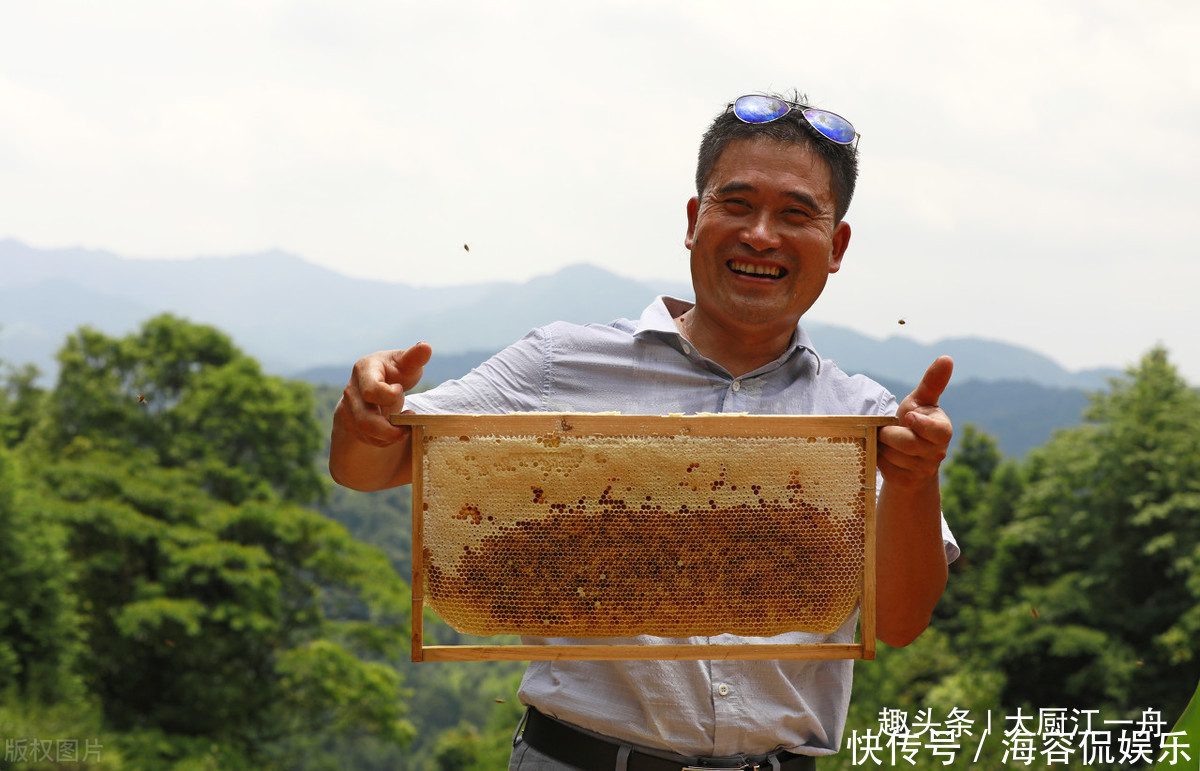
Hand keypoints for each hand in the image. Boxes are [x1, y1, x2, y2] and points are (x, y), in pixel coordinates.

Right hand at [336, 343, 431, 447]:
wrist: (378, 383)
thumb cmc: (395, 371)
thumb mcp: (405, 363)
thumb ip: (415, 357)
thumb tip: (426, 346)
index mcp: (364, 370)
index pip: (371, 390)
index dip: (389, 396)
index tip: (400, 389)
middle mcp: (352, 391)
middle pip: (365, 419)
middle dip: (390, 428)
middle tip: (410, 420)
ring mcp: (348, 409)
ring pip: (365, 433)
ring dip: (389, 436)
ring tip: (406, 428)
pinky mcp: (351, 424)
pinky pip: (367, 439)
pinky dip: (385, 440)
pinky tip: (396, 431)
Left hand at [878, 356, 953, 488]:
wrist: (907, 454)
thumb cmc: (913, 420)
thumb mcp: (920, 400)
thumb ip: (932, 382)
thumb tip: (946, 358)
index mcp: (943, 431)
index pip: (936, 431)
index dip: (920, 424)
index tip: (909, 416)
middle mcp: (938, 452)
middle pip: (906, 444)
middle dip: (889, 434)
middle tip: (886, 428)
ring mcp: (924, 470)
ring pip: (893, 457)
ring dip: (882, 446)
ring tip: (886, 441)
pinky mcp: (908, 481)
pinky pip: (886, 470)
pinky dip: (879, 460)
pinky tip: (884, 455)